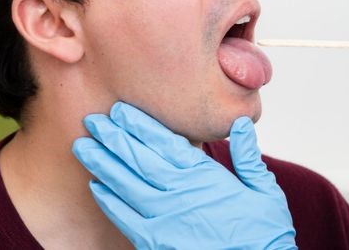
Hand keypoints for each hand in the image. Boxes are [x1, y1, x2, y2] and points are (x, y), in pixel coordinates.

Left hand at [72, 102, 296, 249]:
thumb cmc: (264, 232)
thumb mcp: (264, 190)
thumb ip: (248, 156)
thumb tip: (241, 124)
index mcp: (204, 177)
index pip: (165, 143)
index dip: (140, 125)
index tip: (121, 110)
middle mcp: (179, 194)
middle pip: (139, 159)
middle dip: (114, 137)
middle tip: (93, 120)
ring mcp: (165, 219)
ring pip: (126, 184)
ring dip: (103, 163)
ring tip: (83, 146)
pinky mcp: (156, 242)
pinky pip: (126, 218)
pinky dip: (109, 200)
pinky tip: (96, 185)